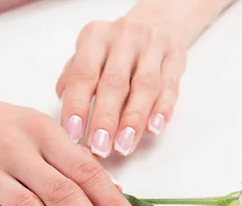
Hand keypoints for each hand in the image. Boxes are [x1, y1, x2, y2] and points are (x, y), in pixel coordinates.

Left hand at [56, 17, 186, 156]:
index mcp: (96, 37)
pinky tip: (154, 129)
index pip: (83, 74)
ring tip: (123, 147)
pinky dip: (162, 110)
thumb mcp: (88, 54)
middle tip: (100, 148)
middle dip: (106, 120)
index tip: (73, 135)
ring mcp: (153, 45)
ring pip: (145, 87)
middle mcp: (124, 38)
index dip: (77, 106)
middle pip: (114, 83)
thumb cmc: (115, 48)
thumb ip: (74, 81)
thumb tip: (65, 115)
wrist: (156, 21)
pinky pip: (170, 86)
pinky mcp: (176, 56)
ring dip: (133, 121)